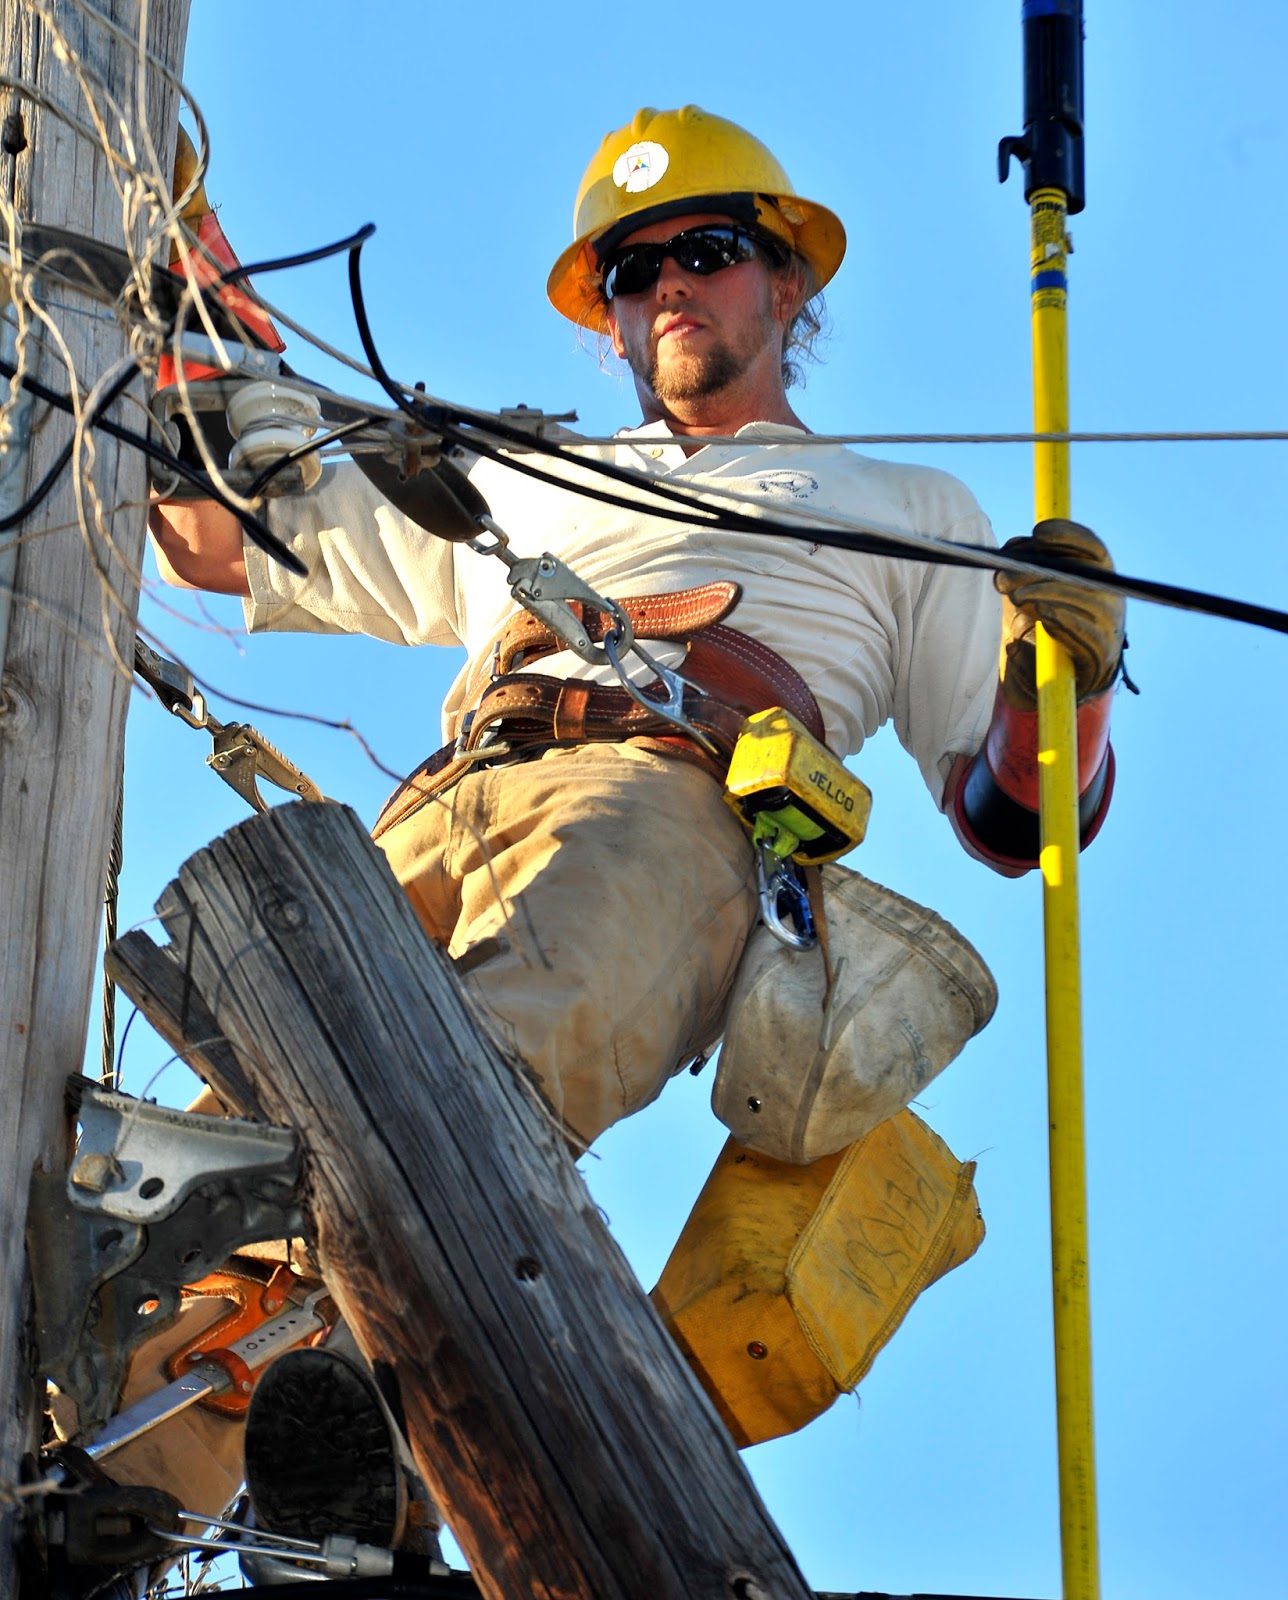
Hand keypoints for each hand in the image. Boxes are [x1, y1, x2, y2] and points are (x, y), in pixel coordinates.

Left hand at [994, 518, 1124, 706]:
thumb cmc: (1045, 625)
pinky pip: (1087, 637)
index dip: (1069, 535)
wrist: (1058, 677)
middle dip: (1040, 571)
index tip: (1039, 533)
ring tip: (1018, 598)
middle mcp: (1110, 597)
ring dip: (1048, 596)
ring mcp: (1109, 627)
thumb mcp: (1033, 593)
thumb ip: (1025, 567)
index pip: (1092, 547)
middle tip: (1005, 577)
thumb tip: (1012, 550)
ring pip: (1086, 602)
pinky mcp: (1101, 656)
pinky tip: (1046, 616)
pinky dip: (1066, 624)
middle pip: (1082, 574)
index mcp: (1097, 576)